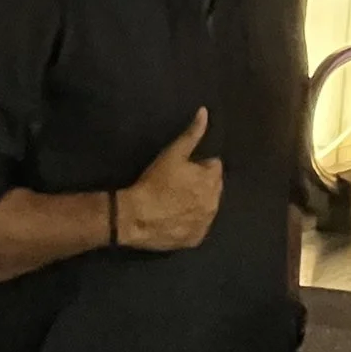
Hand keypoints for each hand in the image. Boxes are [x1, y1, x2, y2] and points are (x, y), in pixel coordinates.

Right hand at [117, 109, 225, 252]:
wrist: (136, 217)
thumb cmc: (155, 182)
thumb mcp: (173, 153)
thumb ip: (192, 133)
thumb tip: (205, 112)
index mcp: (212, 180)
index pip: (215, 167)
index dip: (199, 165)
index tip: (183, 169)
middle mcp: (214, 203)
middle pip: (214, 187)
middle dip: (202, 183)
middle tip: (178, 184)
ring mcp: (206, 223)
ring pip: (208, 207)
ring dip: (198, 202)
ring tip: (176, 201)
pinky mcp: (196, 239)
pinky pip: (199, 226)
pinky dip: (192, 221)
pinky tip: (176, 218)